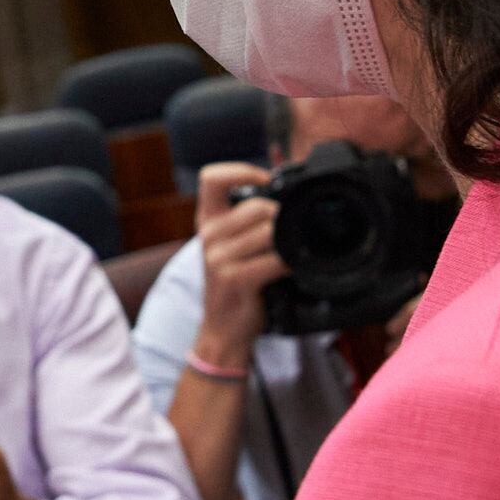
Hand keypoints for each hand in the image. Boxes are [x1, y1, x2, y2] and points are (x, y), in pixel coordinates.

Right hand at [195, 163, 286, 357]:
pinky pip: (274, 260)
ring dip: (289, 242)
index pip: (212, 178)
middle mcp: (209, 235)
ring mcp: (219, 257)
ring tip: (293, 253)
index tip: (265, 181)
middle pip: (257, 206)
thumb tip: (284, 196)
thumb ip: (247, 221)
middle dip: (283, 217)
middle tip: (292, 233)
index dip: (241, 171)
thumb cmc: (234, 285)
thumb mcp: (230, 246)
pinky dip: (290, 264)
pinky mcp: (234, 278)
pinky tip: (290, 270)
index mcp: (207, 221)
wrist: (222, 328)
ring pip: (269, 231)